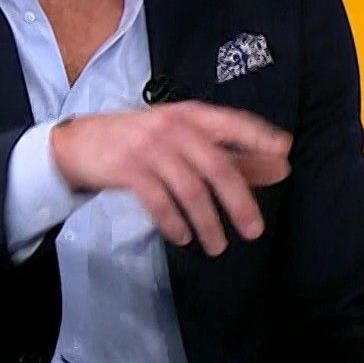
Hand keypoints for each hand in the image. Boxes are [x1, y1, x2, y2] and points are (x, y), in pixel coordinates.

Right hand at [49, 103, 291, 255]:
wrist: (78, 143)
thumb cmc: (142, 142)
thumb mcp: (185, 141)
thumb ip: (233, 155)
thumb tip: (281, 166)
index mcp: (192, 116)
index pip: (232, 123)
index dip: (259, 136)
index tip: (285, 153)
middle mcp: (173, 127)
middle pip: (216, 165)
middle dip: (238, 200)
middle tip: (254, 230)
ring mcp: (149, 146)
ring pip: (189, 188)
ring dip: (207, 222)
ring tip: (217, 246)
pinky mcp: (127, 168)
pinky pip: (159, 200)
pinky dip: (174, 222)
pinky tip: (183, 238)